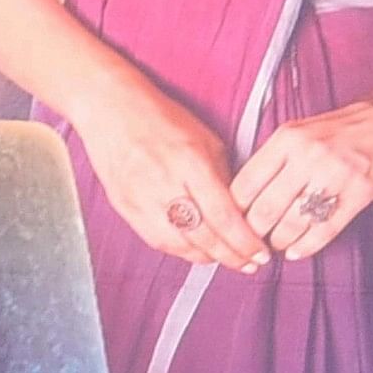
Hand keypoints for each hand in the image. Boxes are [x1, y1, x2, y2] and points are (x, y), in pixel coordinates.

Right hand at [72, 87, 266, 272]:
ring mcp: (140, 197)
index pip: (224, 215)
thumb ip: (225, 179)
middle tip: (252, 264)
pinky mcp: (124, 206)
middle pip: (204, 236)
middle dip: (233, 256)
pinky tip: (198, 251)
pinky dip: (181, 251)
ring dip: (209, 258)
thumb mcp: (207, 141)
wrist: (110, 108)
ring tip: (229, 260)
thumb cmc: (162, 119)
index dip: (246, 241)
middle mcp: (164, 183)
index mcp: (190, 163)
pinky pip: (156, 241)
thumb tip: (244, 214)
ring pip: (180, 245)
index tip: (262, 253)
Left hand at [232, 100, 372, 260]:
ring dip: (281, 241)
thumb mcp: (301, 132)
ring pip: (294, 221)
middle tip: (254, 242)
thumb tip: (249, 196)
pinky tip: (298, 251)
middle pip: (266, 207)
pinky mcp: (360, 193)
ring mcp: (335, 174)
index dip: (236, 211)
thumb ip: (275, 158)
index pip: (246, 183)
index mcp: (287, 138)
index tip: (236, 223)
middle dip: (256, 233)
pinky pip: (326, 228)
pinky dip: (308, 245)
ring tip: (278, 246)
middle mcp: (308, 155)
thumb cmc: (346, 131)